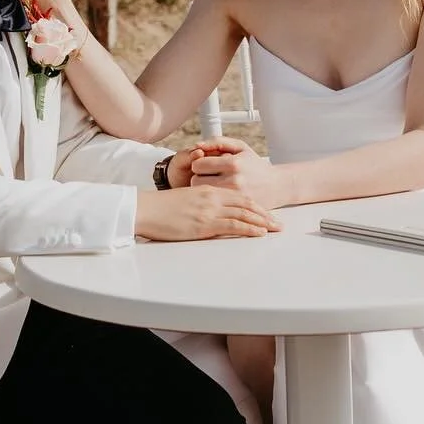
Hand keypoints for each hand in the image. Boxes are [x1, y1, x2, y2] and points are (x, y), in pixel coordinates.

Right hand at [135, 185, 280, 241]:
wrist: (145, 209)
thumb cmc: (160, 208)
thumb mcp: (185, 200)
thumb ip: (201, 204)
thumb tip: (210, 215)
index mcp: (207, 191)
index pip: (238, 197)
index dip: (255, 205)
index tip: (265, 213)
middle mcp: (212, 198)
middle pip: (246, 204)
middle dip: (264, 214)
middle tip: (278, 223)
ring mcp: (210, 210)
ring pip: (244, 214)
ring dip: (263, 222)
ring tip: (275, 229)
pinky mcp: (205, 224)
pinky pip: (233, 225)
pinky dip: (250, 228)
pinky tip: (260, 233)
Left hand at [188, 138, 284, 206]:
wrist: (276, 185)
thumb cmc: (255, 164)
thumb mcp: (240, 147)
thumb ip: (218, 142)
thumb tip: (197, 145)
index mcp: (233, 164)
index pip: (198, 165)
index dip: (200, 163)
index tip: (206, 165)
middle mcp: (233, 181)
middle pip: (196, 181)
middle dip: (199, 177)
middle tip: (208, 176)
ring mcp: (234, 197)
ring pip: (202, 195)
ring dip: (205, 190)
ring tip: (214, 185)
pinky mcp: (235, 209)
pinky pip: (212, 205)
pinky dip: (213, 200)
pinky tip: (220, 196)